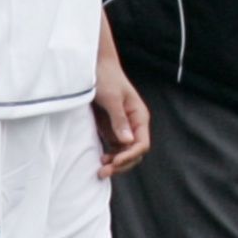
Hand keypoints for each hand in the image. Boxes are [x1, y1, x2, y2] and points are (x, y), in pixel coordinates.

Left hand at [91, 56, 150, 178]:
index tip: (115, 161)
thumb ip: (119, 119)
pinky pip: (114, 148)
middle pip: (134, 152)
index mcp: (139, 116)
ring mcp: (123, 128)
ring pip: (124, 153)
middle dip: (122, 164)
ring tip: (100, 169)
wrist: (95, 66)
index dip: (130, 155)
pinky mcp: (111, 128)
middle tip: (103, 171)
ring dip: (115, 164)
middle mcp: (134, 124)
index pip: (141, 144)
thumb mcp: (112, 98)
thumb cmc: (106, 78)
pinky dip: (109, 157)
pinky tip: (100, 161)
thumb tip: (128, 141)